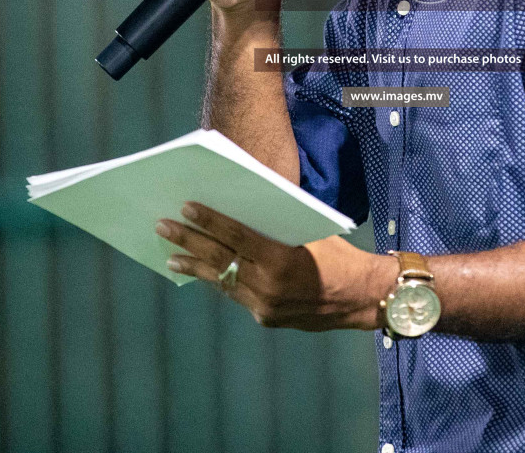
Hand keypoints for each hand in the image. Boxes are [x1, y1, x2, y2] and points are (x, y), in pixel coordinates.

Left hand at [157, 202, 394, 330]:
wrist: (362, 297)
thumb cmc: (338, 255)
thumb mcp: (308, 231)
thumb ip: (275, 226)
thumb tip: (239, 209)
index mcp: (280, 258)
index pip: (235, 236)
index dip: (209, 221)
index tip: (186, 207)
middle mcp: (268, 285)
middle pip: (220, 258)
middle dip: (189, 241)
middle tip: (163, 227)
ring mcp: (265, 305)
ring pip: (222, 281)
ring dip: (195, 266)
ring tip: (170, 256)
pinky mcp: (266, 317)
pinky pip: (236, 295)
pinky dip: (219, 281)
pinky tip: (203, 272)